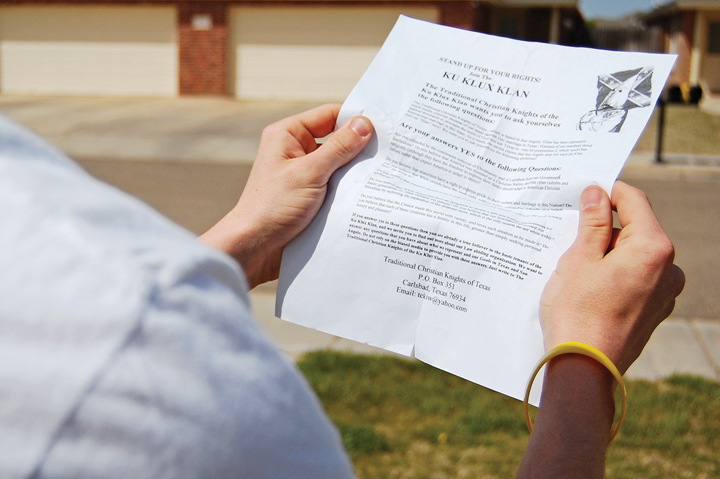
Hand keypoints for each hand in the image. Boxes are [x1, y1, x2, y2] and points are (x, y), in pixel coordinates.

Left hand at [199, 104, 373, 287]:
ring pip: (338, 165)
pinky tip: (368, 195)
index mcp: (288, 135)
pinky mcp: (309, 196)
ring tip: (383, 174)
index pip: (329, 115)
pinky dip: (349, 189)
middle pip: (336, 140)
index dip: (355, 119)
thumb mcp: (310, 173)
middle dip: (359, 148)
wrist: (254, 248)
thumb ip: (338, 148)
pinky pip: (335, 185)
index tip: (383, 126)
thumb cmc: (272, 207)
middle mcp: (295, 151)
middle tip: (389, 152)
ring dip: (355, 172)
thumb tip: (364, 124)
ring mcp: (302, 174)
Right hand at [539, 181, 684, 373]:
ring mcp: (665, 293)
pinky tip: (587, 287)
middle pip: (635, 229)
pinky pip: (635, 279)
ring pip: (634, 255)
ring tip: (574, 266)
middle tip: (569, 234)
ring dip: (607, 253)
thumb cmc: (577, 313)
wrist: (583, 368)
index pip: (634, 200)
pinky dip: (614, 274)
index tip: (583, 191)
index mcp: (653, 248)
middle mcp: (669, 269)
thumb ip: (592, 222)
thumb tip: (597, 194)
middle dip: (604, 227)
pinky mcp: (654, 311)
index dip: (607, 191)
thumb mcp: (578, 259)